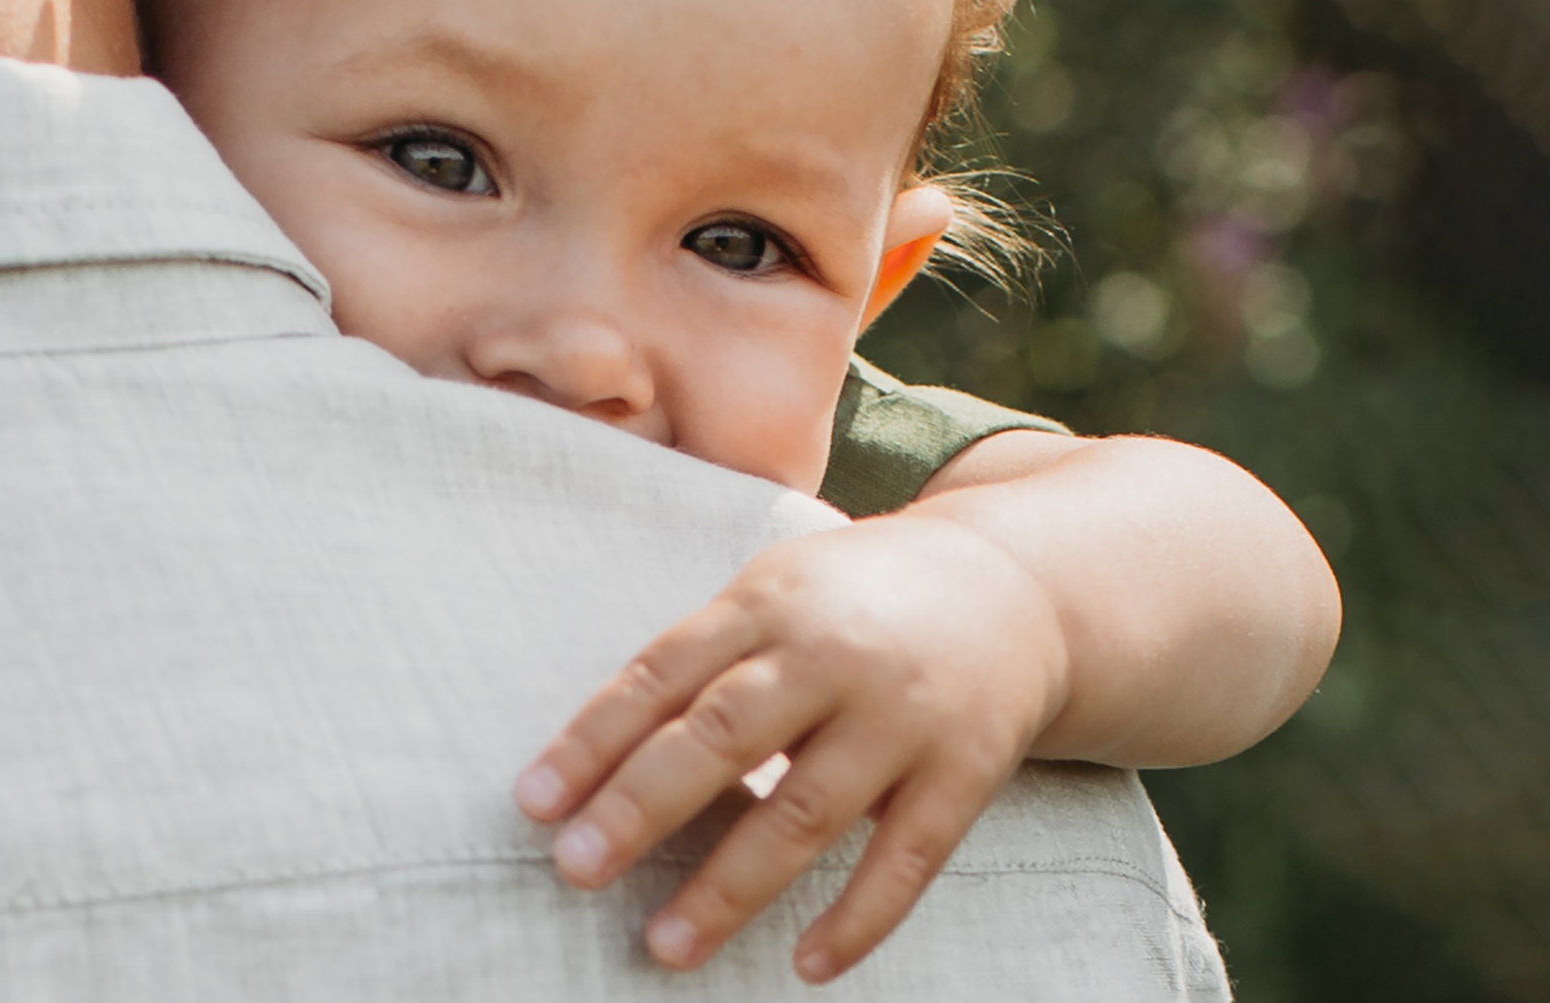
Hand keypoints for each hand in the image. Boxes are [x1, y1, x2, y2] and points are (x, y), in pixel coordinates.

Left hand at [512, 517, 1070, 982]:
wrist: (1016, 585)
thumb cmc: (854, 598)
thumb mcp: (775, 592)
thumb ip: (701, 659)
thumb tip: (593, 754)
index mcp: (767, 601)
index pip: (663, 673)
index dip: (594, 738)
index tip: (533, 801)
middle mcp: (832, 654)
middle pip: (724, 735)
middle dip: (642, 806)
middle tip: (575, 868)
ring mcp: (903, 716)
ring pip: (806, 810)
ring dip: (731, 885)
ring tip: (665, 945)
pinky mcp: (966, 772)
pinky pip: (906, 857)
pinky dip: (857, 918)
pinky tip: (804, 965)